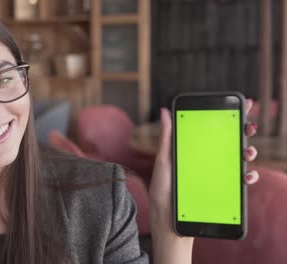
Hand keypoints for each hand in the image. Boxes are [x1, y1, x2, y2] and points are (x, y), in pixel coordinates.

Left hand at [149, 99, 258, 263]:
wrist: (169, 221)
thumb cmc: (164, 191)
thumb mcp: (164, 162)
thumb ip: (167, 138)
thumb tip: (165, 111)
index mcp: (194, 151)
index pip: (212, 129)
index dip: (229, 116)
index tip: (242, 103)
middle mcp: (207, 161)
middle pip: (229, 142)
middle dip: (244, 131)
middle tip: (249, 126)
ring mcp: (216, 176)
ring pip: (238, 159)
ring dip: (248, 152)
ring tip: (247, 152)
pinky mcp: (222, 191)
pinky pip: (240, 182)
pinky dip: (248, 177)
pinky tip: (246, 176)